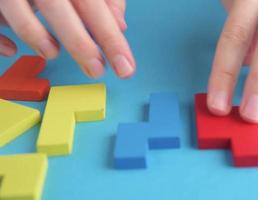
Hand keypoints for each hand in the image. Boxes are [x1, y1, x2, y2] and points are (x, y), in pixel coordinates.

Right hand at [0, 0, 134, 78]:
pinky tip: (12, 50)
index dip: (111, 40)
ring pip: (16, 7)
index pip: (94, 6)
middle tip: (96, 71)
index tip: (126, 68)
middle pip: (58, 7)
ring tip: (53, 53)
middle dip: (80, 44)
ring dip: (35, 34)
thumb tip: (120, 26)